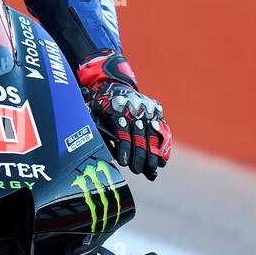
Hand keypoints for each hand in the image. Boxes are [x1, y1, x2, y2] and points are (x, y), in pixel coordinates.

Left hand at [76, 51, 171, 180]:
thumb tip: (94, 151)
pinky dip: (163, 145)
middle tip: (137, 170)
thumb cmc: (100, 105)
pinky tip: (163, 160)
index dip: (124, 148)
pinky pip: (162, 129)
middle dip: (139, 155)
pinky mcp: (156, 109)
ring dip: (153, 154)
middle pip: (139, 134)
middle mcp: (134, 106)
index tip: (124, 163)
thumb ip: (95, 128)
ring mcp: (147, 107)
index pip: (123, 130)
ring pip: (152, 133)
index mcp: (116, 107)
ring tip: (151, 169)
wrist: (115, 85)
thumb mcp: (92, 112)